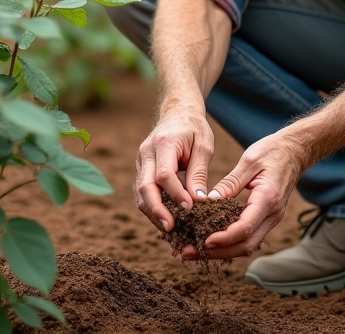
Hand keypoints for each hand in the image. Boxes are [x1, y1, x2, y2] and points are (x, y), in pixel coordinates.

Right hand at [133, 101, 214, 233]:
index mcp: (163, 143)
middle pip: (145, 187)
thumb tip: (198, 202)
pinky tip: (166, 222)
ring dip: (153, 213)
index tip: (190, 209)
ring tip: (170, 232)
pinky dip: (153, 208)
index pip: (164, 174)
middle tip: (171, 228)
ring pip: (140, 193)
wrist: (178, 112)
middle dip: (157, 210)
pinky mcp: (141, 169)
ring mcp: (140, 161)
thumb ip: (199, 173)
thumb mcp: (203, 146)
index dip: (175, 194)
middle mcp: (146, 153)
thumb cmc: (194, 128)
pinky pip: (143, 192)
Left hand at [190, 131, 306, 259]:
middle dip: (218, 252)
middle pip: (246, 244)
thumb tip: (208, 202)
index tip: (203, 241)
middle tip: (189, 252)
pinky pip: (249, 236)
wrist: (296, 151)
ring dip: (223, 251)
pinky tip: (212, 239)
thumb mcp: (248, 161)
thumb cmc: (273, 151)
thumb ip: (229, 183)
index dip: (224, 238)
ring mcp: (272, 218)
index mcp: (268, 198)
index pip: (245, 227)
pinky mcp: (268, 217)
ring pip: (248, 244)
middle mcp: (273, 214)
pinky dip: (231, 241)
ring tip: (195, 250)